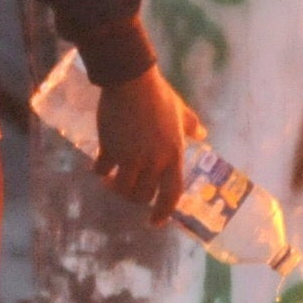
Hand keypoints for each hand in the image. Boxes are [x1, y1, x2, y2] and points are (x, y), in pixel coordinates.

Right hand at [91, 65, 198, 224]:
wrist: (130, 80)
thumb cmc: (158, 94)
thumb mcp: (180, 110)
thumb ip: (191, 126)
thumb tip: (202, 134)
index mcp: (173, 154)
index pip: (172, 193)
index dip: (164, 211)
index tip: (156, 222)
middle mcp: (153, 161)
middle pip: (143, 195)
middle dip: (136, 197)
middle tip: (130, 191)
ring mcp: (130, 157)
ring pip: (123, 188)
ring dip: (117, 188)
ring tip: (112, 182)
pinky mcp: (110, 149)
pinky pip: (102, 170)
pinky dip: (101, 171)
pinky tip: (100, 166)